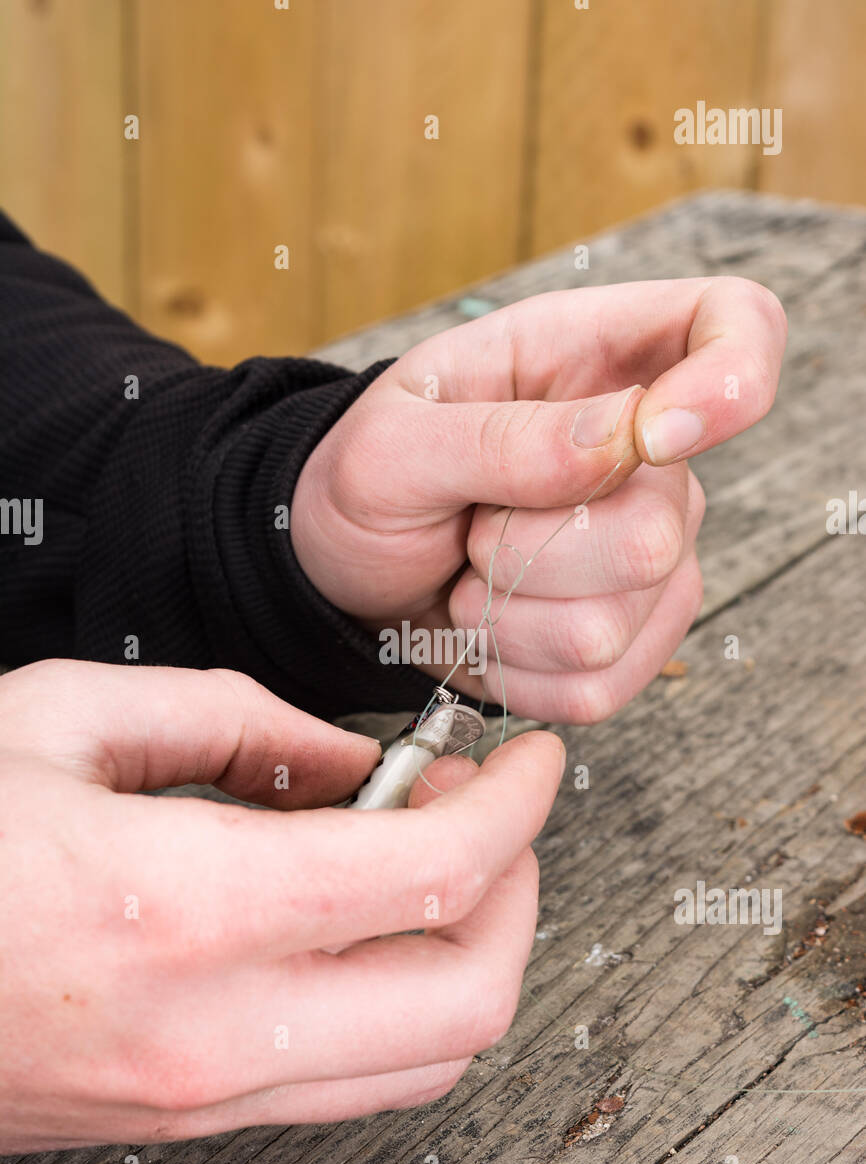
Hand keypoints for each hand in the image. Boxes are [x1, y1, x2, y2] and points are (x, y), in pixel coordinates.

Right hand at [0, 659, 562, 1150]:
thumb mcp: (67, 719)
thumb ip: (238, 724)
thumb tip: (350, 756)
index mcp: (184, 905)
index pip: (432, 873)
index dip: (517, 809)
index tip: (532, 766)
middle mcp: (212, 1030)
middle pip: (468, 996)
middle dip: (518, 892)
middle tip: (492, 818)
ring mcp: (204, 1094)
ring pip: (426, 1060)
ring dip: (467, 953)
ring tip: (431, 864)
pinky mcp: (187, 1117)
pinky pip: (354, 1081)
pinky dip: (403, 1003)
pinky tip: (366, 926)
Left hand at [292, 277, 786, 721]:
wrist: (344, 568)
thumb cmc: (369, 479)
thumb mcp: (394, 441)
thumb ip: (503, 436)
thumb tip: (626, 433)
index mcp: (601, 359)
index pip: (739, 327)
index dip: (733, 378)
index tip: (657, 434)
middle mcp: (650, 459)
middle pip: (658, 529)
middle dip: (528, 549)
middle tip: (469, 525)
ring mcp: (654, 554)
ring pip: (617, 621)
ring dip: (507, 616)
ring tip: (468, 572)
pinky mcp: (634, 640)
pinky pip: (599, 685)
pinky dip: (515, 671)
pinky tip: (485, 625)